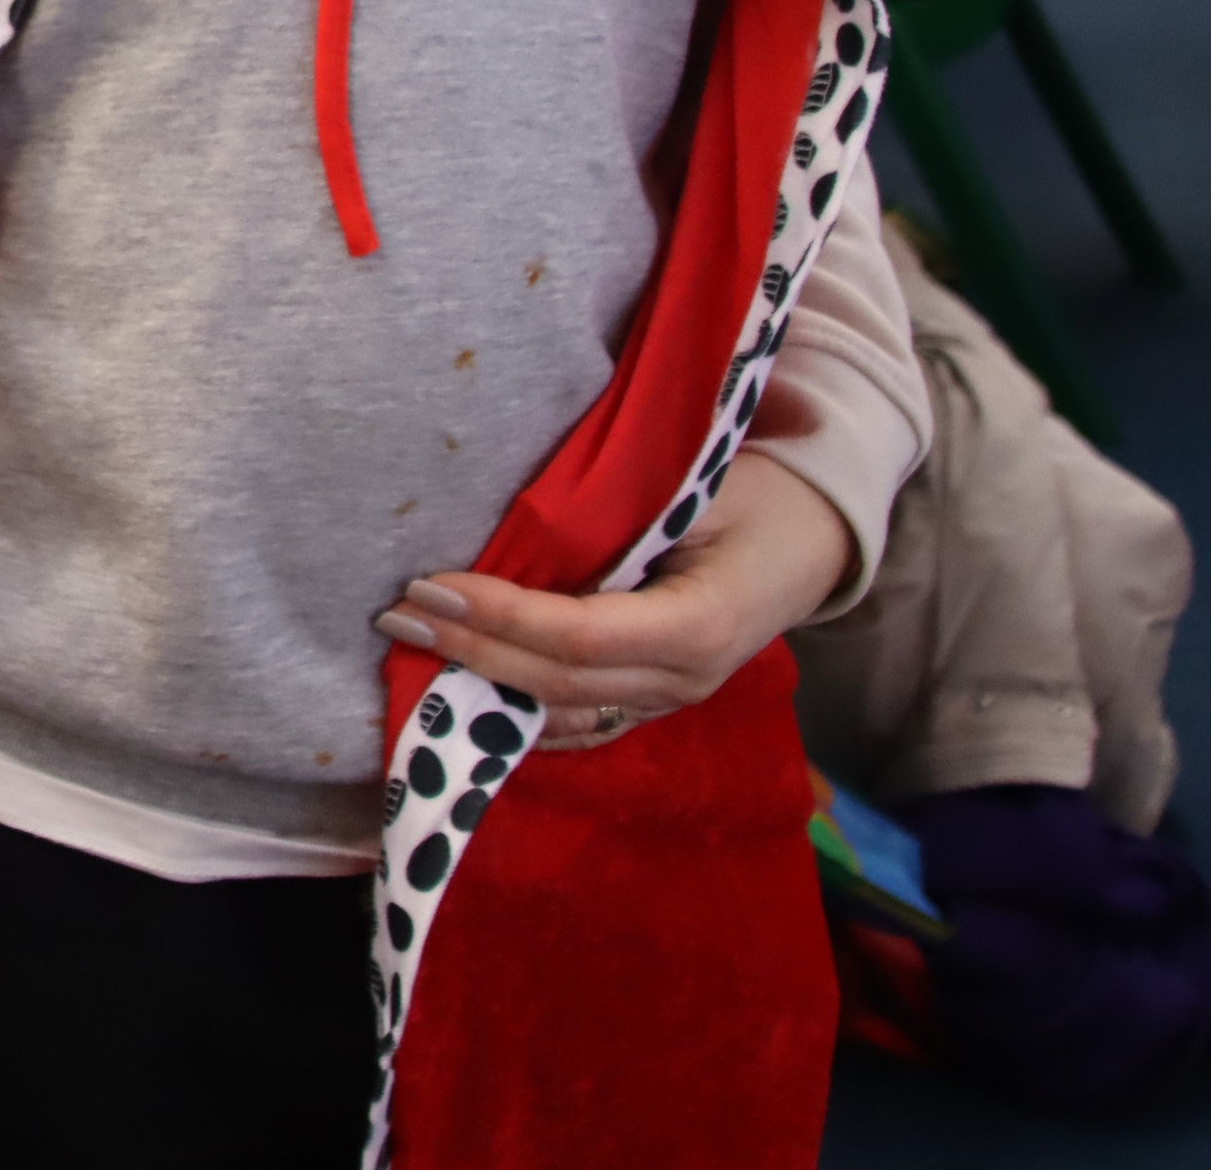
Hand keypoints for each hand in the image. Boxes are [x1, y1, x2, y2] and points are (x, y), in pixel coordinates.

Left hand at [372, 452, 855, 749]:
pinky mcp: (653, 703)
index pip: (578, 636)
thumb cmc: (753, 493)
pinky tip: (459, 691)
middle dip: (470, 651)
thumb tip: (517, 516)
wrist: (813, 535)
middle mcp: (684, 680)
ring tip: (410, 651)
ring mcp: (669, 702)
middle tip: (396, 616)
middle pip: (557, 683)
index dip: (500, 617)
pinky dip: (516, 711)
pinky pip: (577, 722)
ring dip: (481, 686)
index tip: (430, 586)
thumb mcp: (695, 488)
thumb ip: (616, 515)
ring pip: (561, 713)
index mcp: (699, 625)